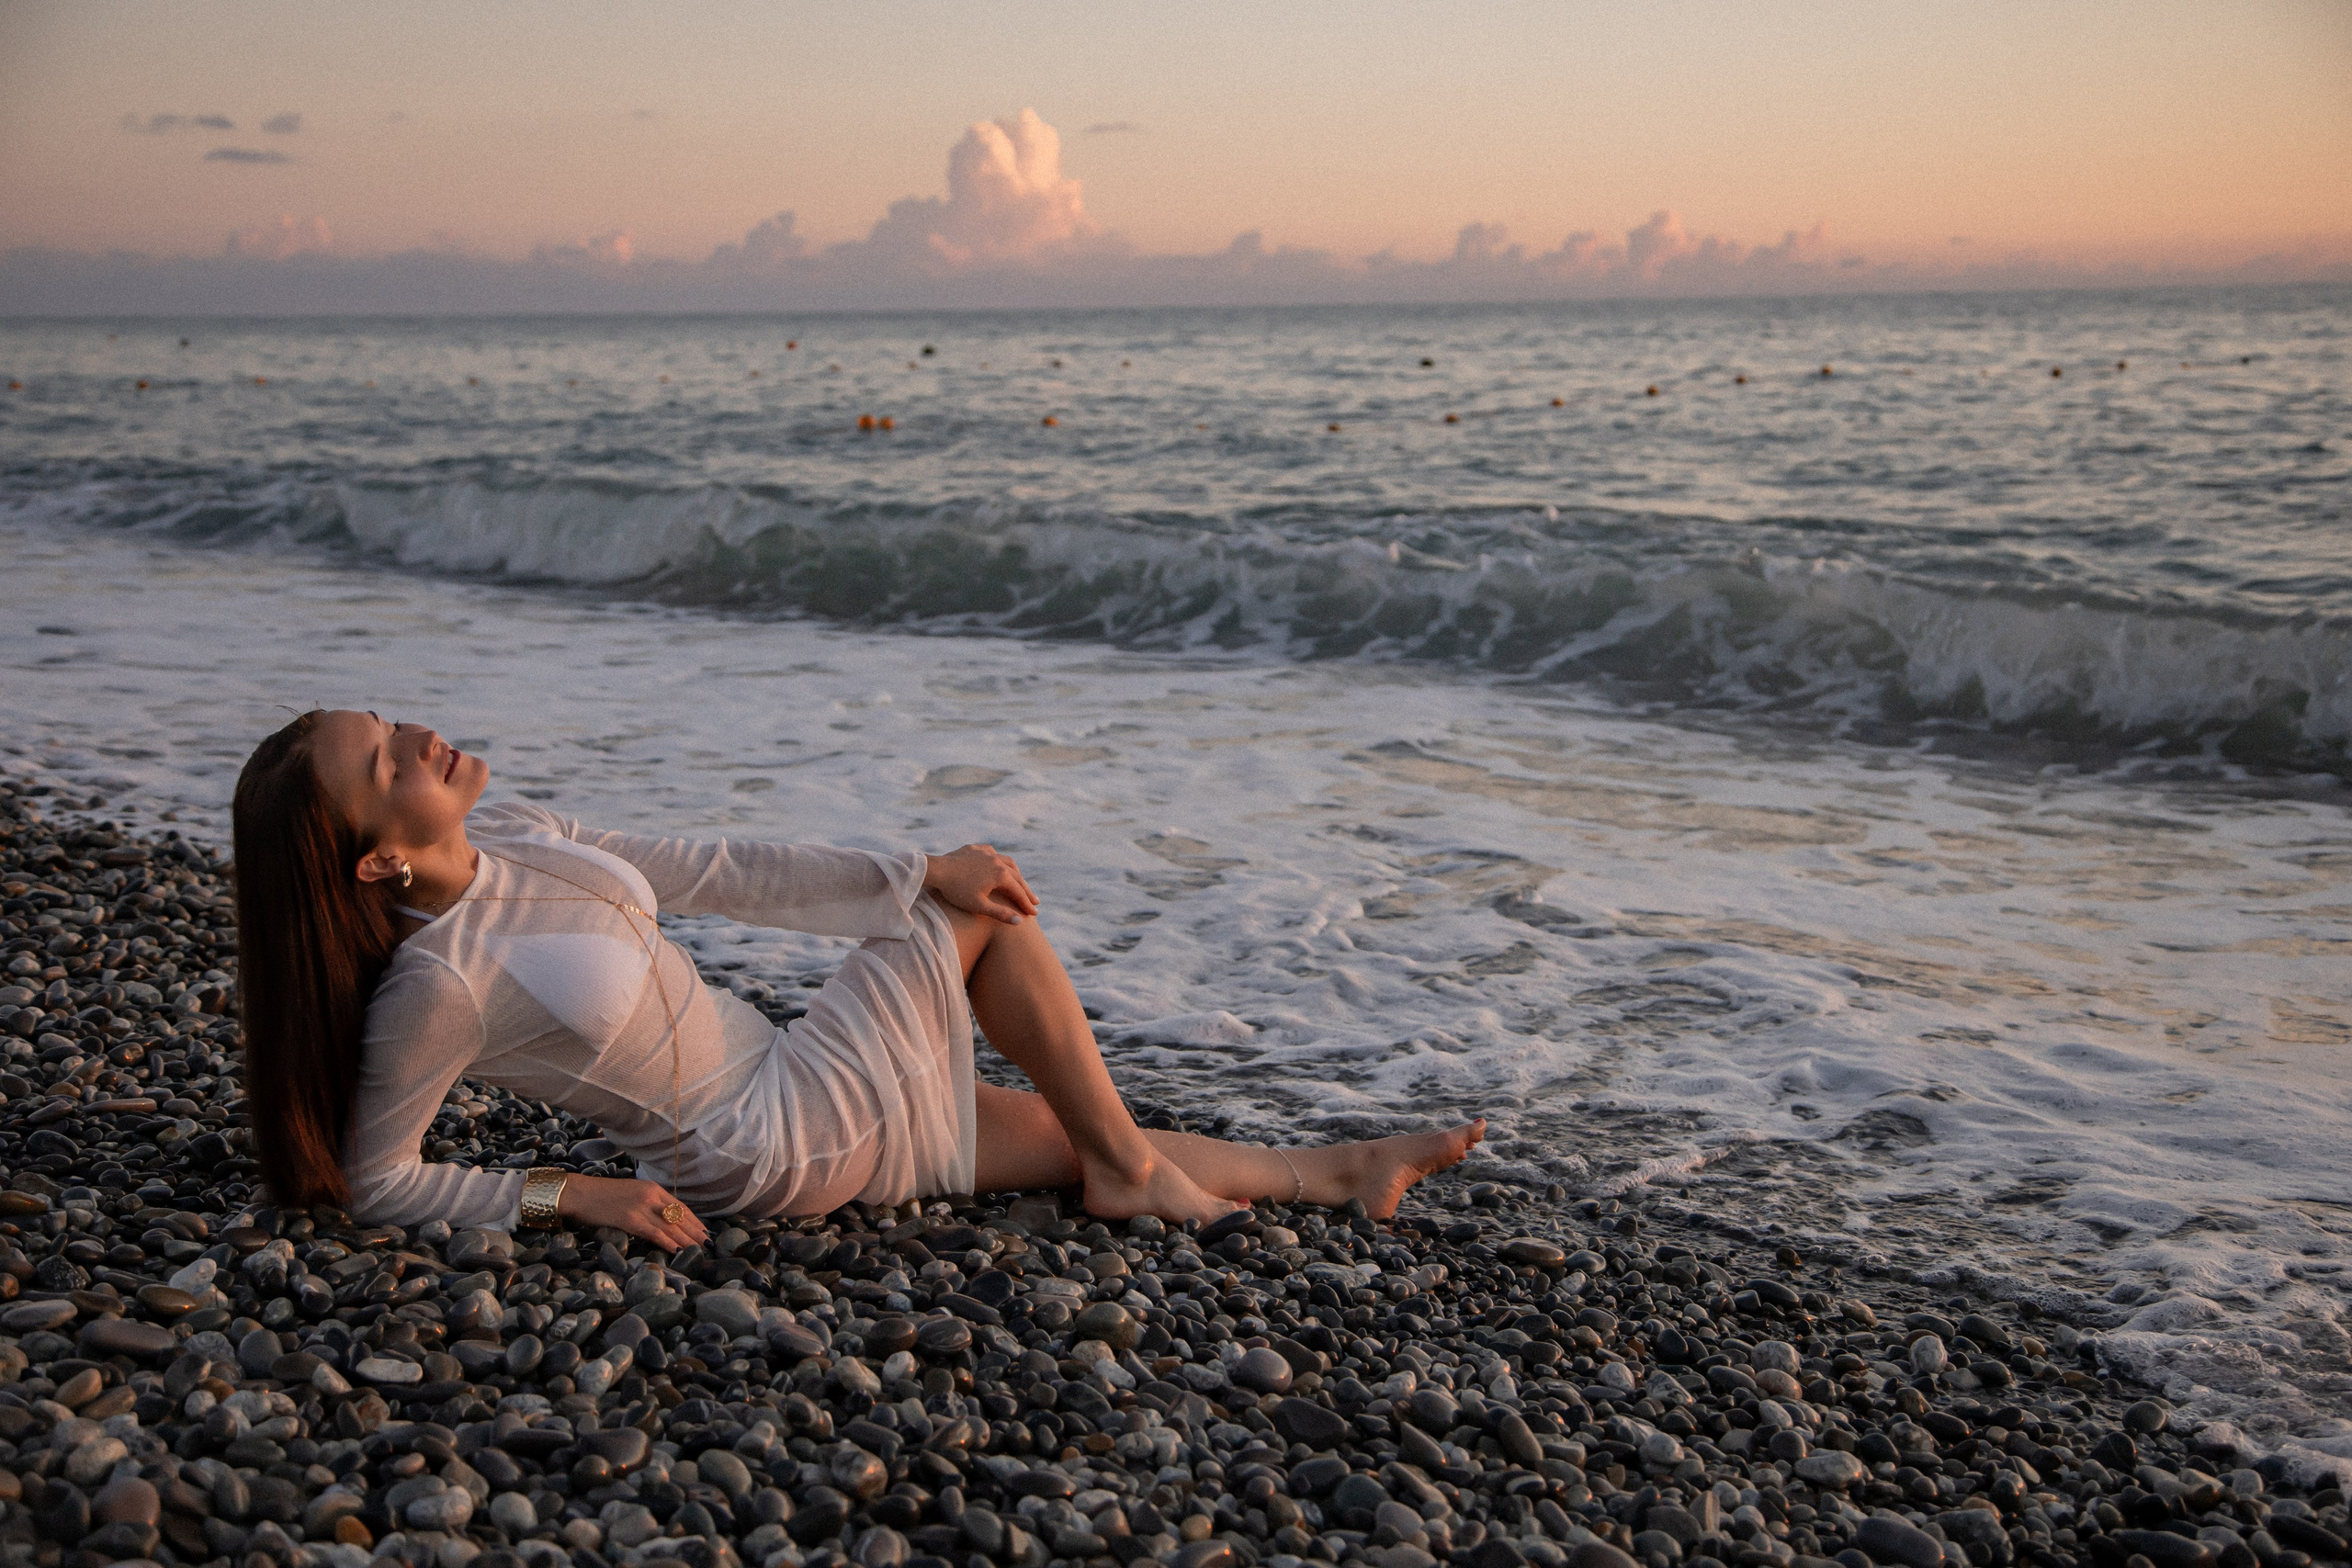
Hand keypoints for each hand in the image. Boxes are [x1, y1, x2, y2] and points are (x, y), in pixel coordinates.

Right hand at [557, 1174, 708, 1251]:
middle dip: (695, 1231)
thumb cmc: (600, 1195)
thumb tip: (661, 1217)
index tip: (704, 1231)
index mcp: (652, 1188)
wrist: (579, 1192)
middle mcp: (651, 1196)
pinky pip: (654, 1233)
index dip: (693, 1220)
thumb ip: (647, 1202)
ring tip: (699, 1250)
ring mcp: (641, 1207)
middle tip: (708, 1243)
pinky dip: (668, 1242)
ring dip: (686, 1240)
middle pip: (679, 1216)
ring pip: (670, 1226)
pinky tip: (677, 1250)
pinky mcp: (630, 1219)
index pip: (680, 1206)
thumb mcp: (630, 1193)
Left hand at [923, 843, 1038, 924]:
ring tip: (1020, 882)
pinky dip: (1000, 862)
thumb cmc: (957, 891)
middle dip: (1026, 890)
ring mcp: (987, 853)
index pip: (1018, 892)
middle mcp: (998, 861)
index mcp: (1001, 875)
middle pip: (1017, 877)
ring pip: (1008, 862)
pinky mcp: (976, 848)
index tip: (1034, 914)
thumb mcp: (979, 906)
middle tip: (1035, 901)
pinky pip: (993, 854)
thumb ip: (1000, 914)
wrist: (937, 870)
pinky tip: (999, 865)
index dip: (1027, 904)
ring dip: (1016, 874)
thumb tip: (1020, 921)